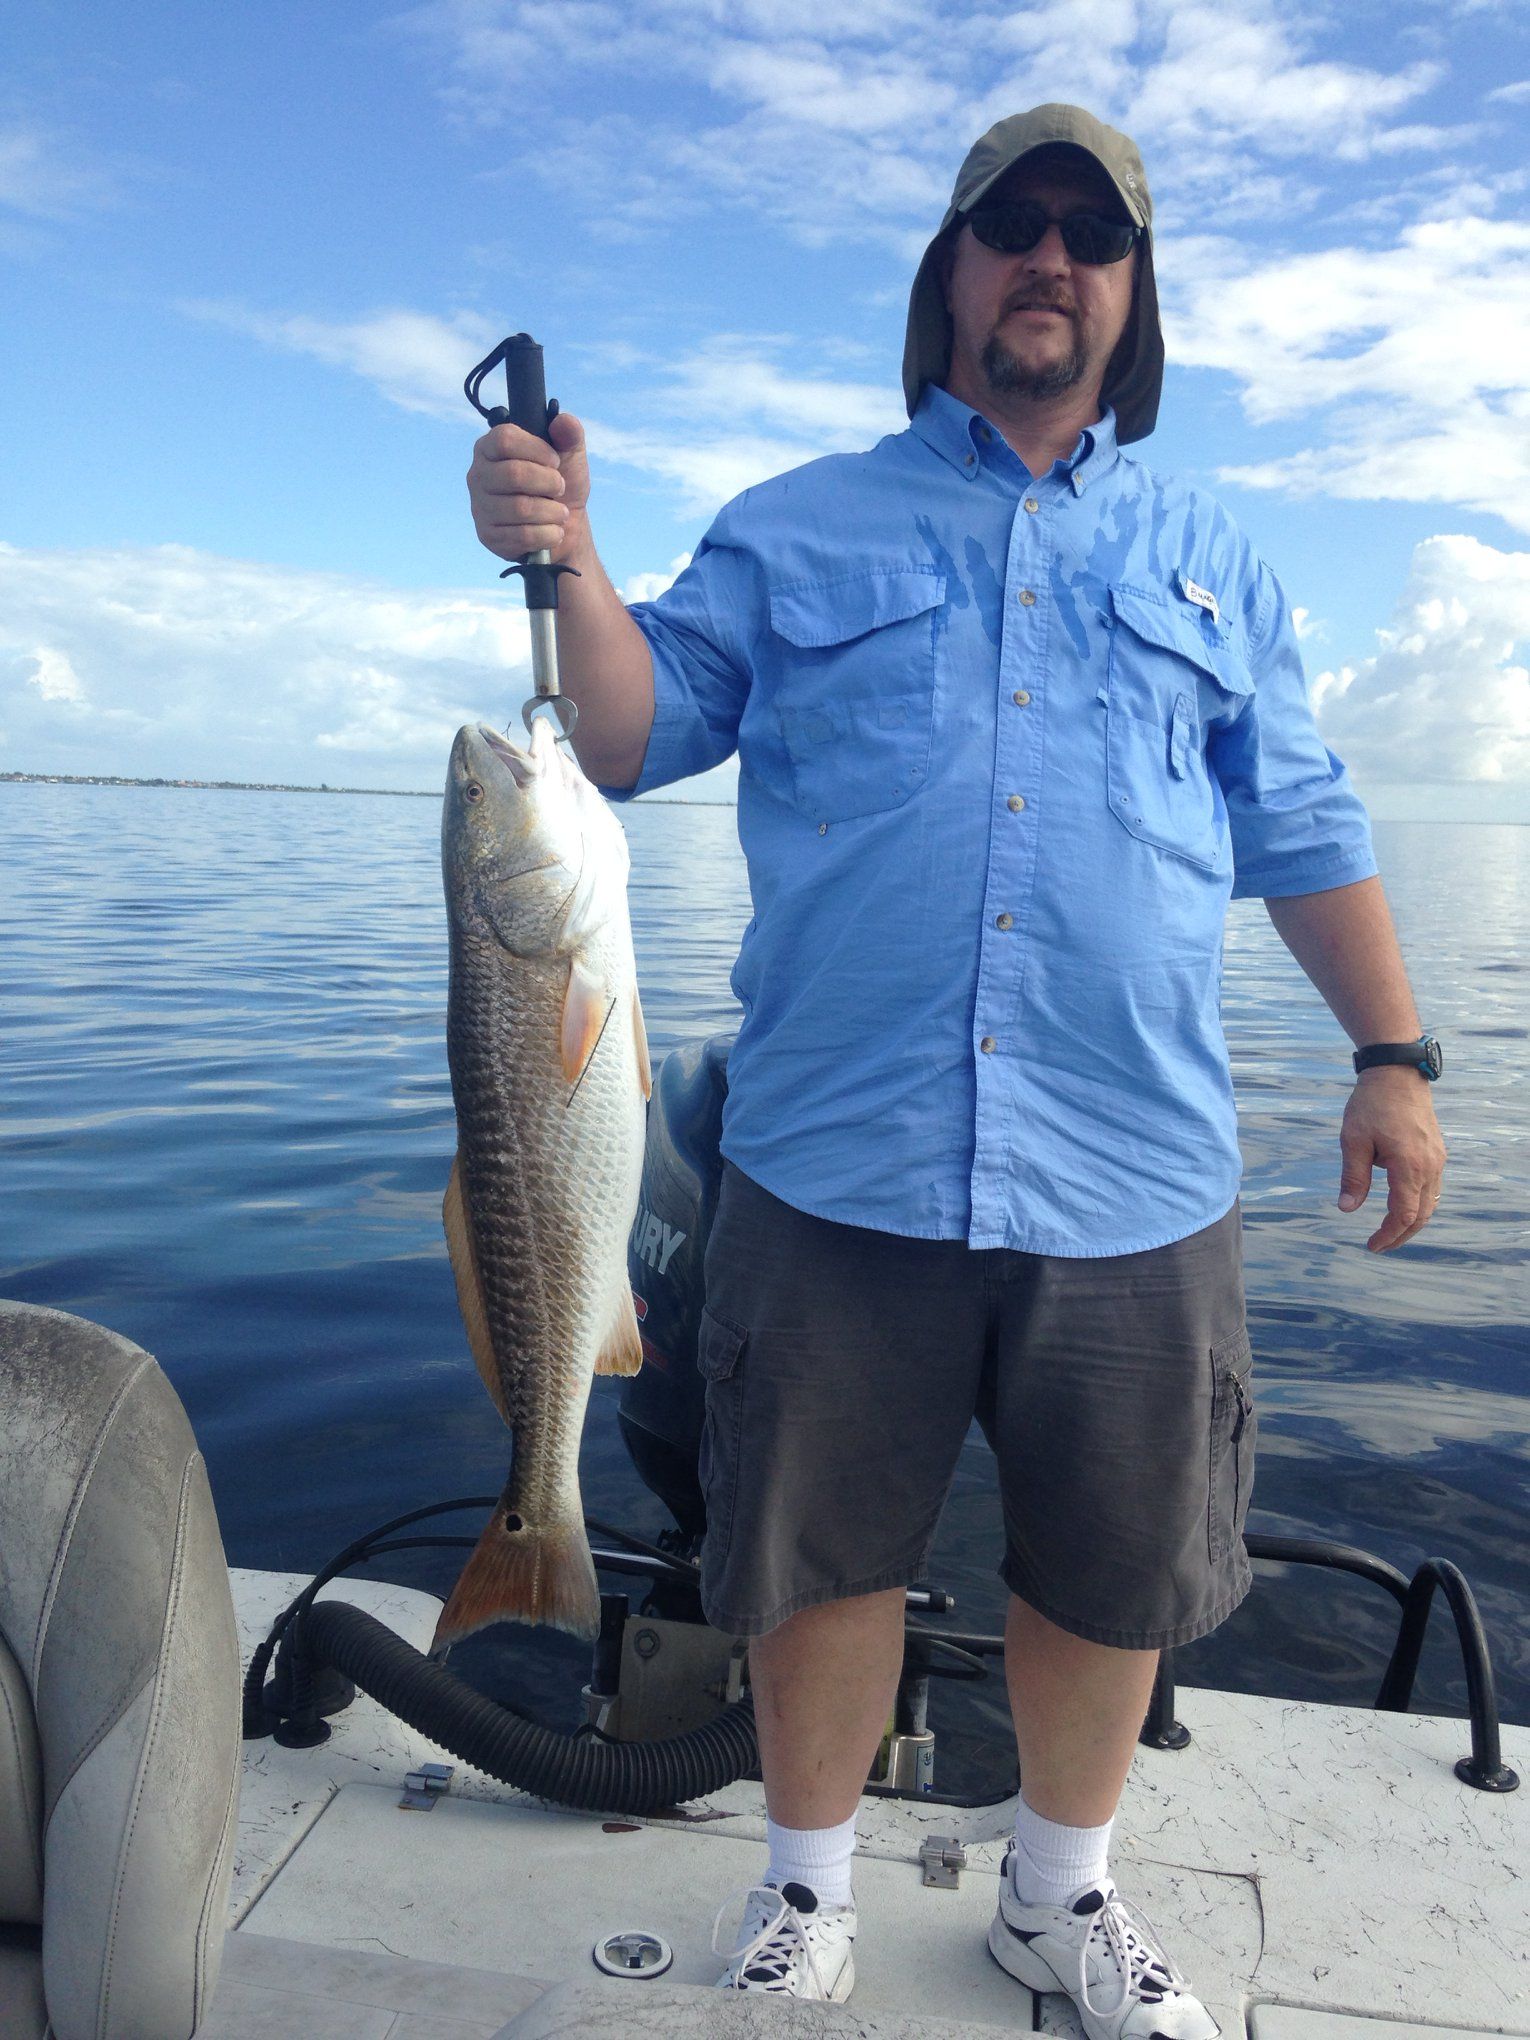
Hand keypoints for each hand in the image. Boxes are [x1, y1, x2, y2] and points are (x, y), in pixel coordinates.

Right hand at [467, 409, 589, 566]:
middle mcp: (478, 475)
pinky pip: (522, 536)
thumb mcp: (570, 456)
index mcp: (490, 448)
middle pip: (513, 474)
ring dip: (552, 511)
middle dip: (549, 482)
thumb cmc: (560, 486)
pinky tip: (554, 531)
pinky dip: (548, 534)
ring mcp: (480, 507)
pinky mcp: (488, 536)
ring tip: (561, 512)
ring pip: (520, 508)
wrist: (563, 527)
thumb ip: (569, 435)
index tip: (555, 461)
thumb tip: (564, 421)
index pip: (504, 439)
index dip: (536, 449)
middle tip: (560, 488)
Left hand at [1336, 1066, 1446, 1251]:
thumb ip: (1353, 1177)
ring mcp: (1437, 1159)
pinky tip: (1401, 1204)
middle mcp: (1430, 1167)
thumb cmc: (1371, 1104)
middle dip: (1401, 1235)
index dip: (1388, 1235)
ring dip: (1412, 1221)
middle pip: (1422, 1215)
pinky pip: (1432, 1187)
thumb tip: (1347, 1209)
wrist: (1397, 1073)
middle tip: (1380, 1245)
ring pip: (1431, 1203)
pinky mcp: (1436, 1151)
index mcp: (1409, 1167)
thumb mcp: (1353, 1140)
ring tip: (1389, 1231)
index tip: (1371, 1245)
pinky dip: (1418, 1203)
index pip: (1403, 1215)